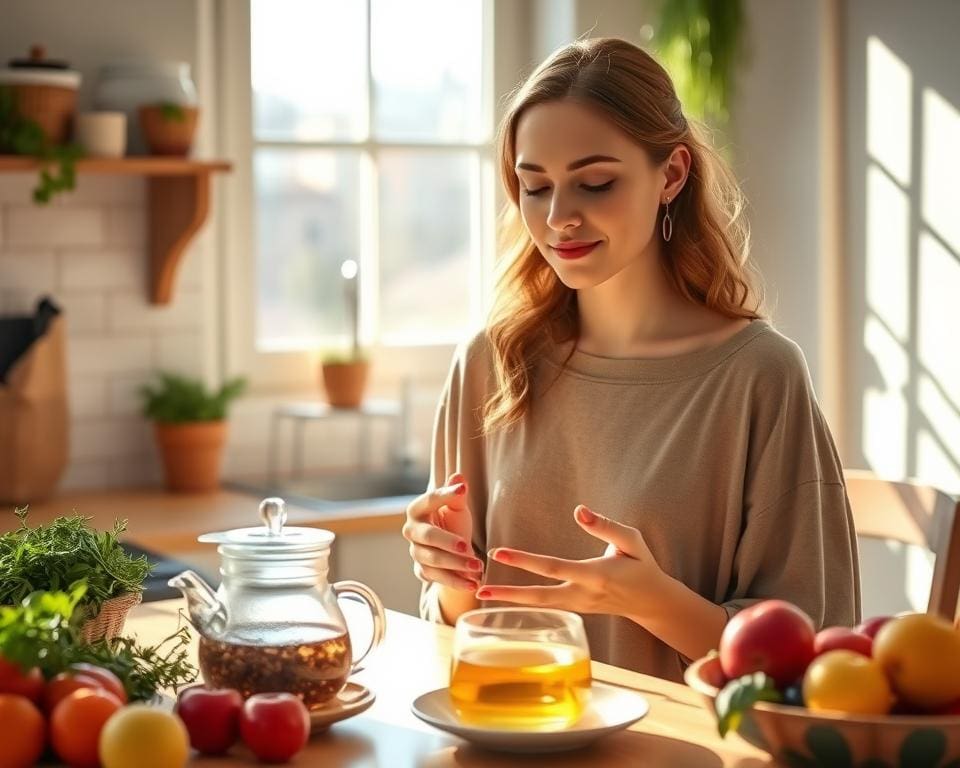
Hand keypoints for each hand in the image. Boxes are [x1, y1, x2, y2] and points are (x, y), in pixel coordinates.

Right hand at [402, 472, 483, 591]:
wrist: (452, 549)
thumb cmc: (453, 522)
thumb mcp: (457, 507)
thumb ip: (457, 494)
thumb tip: (459, 477)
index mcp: (417, 509)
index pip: (430, 500)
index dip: (445, 494)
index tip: (463, 490)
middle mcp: (411, 531)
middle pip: (428, 536)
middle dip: (448, 542)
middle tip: (466, 546)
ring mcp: (415, 552)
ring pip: (434, 560)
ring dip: (456, 565)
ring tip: (477, 566)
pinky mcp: (422, 571)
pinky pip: (437, 578)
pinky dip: (456, 582)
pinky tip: (473, 583)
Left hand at [477, 505, 665, 616]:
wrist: (652, 601)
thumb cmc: (641, 564)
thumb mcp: (631, 540)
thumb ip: (605, 526)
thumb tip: (578, 510)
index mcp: (596, 575)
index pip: (553, 567)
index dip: (525, 560)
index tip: (500, 552)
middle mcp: (584, 594)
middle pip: (540, 596)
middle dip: (509, 593)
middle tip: (479, 588)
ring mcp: (578, 606)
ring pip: (539, 605)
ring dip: (510, 600)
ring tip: (480, 593)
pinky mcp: (575, 609)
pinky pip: (546, 607)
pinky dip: (523, 603)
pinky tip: (503, 597)